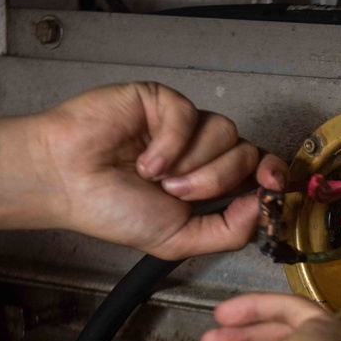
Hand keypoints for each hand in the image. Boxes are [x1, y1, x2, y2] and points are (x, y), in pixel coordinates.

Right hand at [37, 82, 287, 258]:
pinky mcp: (163, 101)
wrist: (67, 183)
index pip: (259, 169)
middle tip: (175, 193)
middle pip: (245, 154)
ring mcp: (184, 124)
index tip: (271, 185)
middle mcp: (202, 151)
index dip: (273, 174)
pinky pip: (189, 116)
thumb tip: (262, 207)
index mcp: (210, 182)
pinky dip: (169, 144)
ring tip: (155, 177)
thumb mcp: (179, 239)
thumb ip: (228, 231)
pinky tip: (144, 158)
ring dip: (192, 165)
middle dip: (214, 180)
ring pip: (224, 133)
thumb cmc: (113, 209)